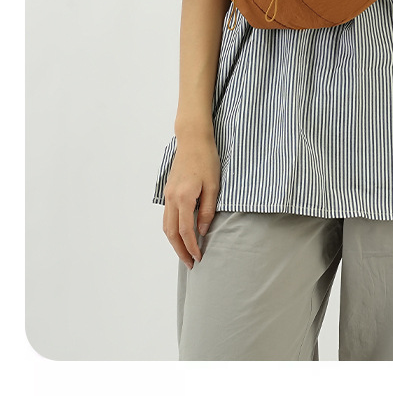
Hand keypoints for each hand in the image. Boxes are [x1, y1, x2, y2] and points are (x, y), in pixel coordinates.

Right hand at [162, 135, 220, 268]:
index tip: (200, 257)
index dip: (192, 246)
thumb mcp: (213, 185)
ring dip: (174, 241)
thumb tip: (203, 231)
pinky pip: (167, 216)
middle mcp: (171, 198)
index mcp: (184, 197)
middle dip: (180, 250)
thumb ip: (207, 210)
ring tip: (185, 252)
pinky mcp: (168, 190)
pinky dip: (172, 229)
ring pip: (166, 225)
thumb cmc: (207, 159)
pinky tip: (182, 233)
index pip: (186, 230)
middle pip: (171, 232)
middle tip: (190, 263)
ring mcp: (167, 194)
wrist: (193, 140)